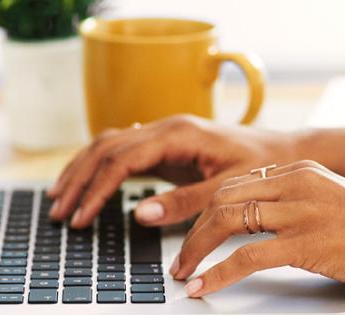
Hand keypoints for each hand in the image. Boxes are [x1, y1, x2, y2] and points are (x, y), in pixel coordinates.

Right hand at [47, 115, 298, 227]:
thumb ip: (186, 202)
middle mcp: (166, 126)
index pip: (121, 159)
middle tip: (59, 212)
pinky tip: (86, 181)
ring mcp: (164, 133)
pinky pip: (122, 150)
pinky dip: (99, 166)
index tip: (82, 217)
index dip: (96, 189)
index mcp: (179, 133)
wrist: (285, 151)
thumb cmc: (263, 165)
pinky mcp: (166, 145)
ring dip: (81, 170)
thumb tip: (141, 214)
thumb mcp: (228, 189)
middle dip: (78, 180)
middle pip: (105, 148)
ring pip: (108, 144)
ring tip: (60, 198)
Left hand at [171, 160, 344, 299]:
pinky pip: (247, 257)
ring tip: (184, 272)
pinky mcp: (309, 243)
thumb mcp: (335, 203)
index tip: (190, 231)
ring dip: (196, 250)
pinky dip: (218, 273)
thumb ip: (300, 204)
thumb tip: (264, 225)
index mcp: (303, 171)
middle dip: (192, 230)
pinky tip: (205, 286)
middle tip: (179, 257)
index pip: (236, 183)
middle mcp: (298, 183)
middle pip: (223, 198)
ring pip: (227, 221)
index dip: (205, 209)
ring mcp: (302, 211)